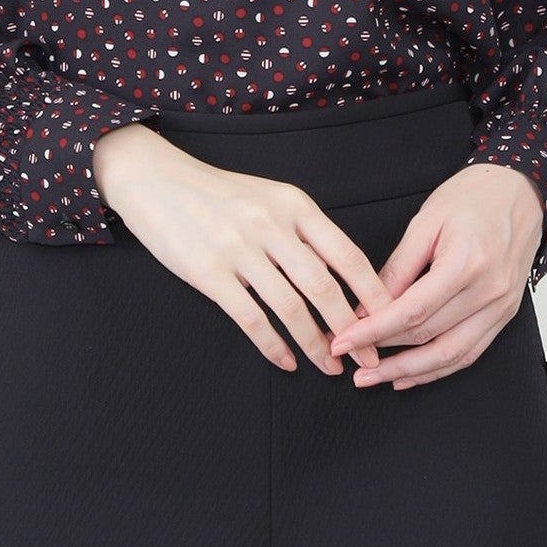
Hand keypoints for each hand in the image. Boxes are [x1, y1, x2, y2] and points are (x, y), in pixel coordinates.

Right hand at [93, 123, 395, 374]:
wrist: (156, 180)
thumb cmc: (218, 193)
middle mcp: (271, 224)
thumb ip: (303, 230)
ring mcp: (239, 248)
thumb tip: (342, 277)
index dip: (373, 294)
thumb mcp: (269, 197)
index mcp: (294, 204)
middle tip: (369, 357)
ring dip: (316, 344)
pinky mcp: (209, 272)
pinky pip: (251, 319)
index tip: (391, 322)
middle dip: (353, 329)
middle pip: (325, 286)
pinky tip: (286, 362)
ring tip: (330, 367)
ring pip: (291, 308)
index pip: (347, 254)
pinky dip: (274, 346)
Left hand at [326, 163, 544, 389]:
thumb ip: (397, 267)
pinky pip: (470, 353)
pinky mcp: (505, 316)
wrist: (519, 192)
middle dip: (384, 353)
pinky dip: (438, 369)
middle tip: (349, 360)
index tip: (343, 340)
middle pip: (428, 335)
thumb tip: (366, 306)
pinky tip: (410, 375)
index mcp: (466, 263)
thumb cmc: (472, 198)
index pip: (411, 310)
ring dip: (410, 372)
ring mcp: (501, 308)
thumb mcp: (426, 222)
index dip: (373, 331)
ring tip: (374, 379)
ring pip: (451, 355)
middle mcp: (489, 292)